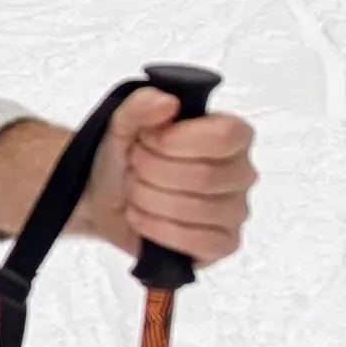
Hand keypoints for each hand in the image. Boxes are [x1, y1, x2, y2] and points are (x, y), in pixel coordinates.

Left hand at [0, 92, 256, 269]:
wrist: (103, 196)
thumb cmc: (125, 154)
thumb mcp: (123, 122)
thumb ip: (141, 105)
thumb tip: (168, 102)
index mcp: (232, 134)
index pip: (223, 136)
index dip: (177, 141)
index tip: (146, 140)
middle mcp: (242, 172)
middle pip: (205, 177)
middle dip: (153, 173)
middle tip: (133, 168)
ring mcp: (236, 211)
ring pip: (198, 210)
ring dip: (150, 200)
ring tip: (134, 191)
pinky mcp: (223, 244)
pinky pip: (201, 243)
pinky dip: (160, 230)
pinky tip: (142, 218)